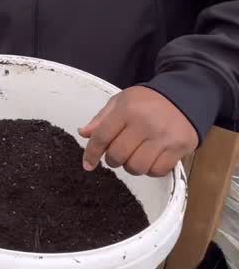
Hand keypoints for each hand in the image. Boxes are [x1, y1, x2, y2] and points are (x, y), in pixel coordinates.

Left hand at [79, 86, 197, 176]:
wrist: (184, 97)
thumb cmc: (148, 101)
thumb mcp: (122, 101)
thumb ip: (101, 118)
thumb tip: (83, 133)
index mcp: (127, 110)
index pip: (102, 137)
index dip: (92, 153)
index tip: (88, 164)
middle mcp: (144, 124)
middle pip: (118, 156)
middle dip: (113, 160)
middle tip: (118, 154)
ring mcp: (163, 137)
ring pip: (137, 167)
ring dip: (131, 166)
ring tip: (135, 156)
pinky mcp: (178, 148)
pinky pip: (157, 171)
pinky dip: (150, 170)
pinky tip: (150, 159)